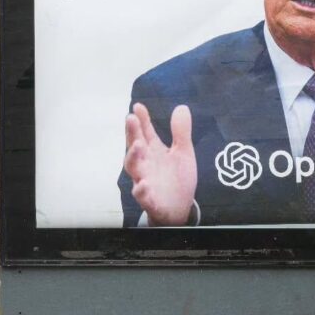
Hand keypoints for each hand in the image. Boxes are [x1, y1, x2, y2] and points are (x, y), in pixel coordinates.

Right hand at [124, 102, 196, 225]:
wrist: (180, 207)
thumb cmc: (177, 177)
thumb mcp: (183, 152)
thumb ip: (181, 132)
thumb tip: (182, 107)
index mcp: (153, 150)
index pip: (145, 132)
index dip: (142, 119)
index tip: (138, 106)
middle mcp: (145, 163)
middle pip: (135, 145)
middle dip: (132, 133)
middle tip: (131, 118)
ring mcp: (145, 180)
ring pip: (134, 168)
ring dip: (133, 156)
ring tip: (137, 145)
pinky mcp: (149, 199)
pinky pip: (142, 195)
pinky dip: (141, 190)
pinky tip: (143, 184)